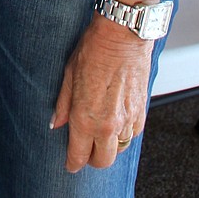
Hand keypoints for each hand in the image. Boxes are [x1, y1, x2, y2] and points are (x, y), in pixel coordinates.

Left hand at [52, 18, 151, 171]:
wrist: (122, 34)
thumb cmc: (94, 48)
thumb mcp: (68, 74)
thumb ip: (63, 104)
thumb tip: (56, 123)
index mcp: (85, 117)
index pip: (78, 156)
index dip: (72, 162)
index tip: (70, 163)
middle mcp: (108, 125)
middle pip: (102, 161)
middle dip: (92, 158)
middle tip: (85, 148)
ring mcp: (127, 120)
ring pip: (119, 150)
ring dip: (109, 145)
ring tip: (100, 129)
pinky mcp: (142, 112)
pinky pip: (133, 134)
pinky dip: (124, 132)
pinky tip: (116, 118)